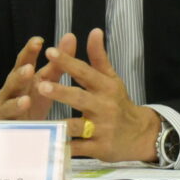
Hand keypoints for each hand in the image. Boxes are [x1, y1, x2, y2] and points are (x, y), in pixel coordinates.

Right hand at [0, 34, 75, 120]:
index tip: (38, 40)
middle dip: (20, 75)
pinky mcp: (7, 127)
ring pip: (8, 104)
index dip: (29, 51)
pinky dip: (16, 127)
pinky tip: (22, 128)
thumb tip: (70, 36)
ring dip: (17, 102)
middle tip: (29, 69)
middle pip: (13, 80)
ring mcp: (6, 108)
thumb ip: (57, 62)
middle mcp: (11, 90)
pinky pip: (10, 125)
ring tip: (26, 100)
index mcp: (22, 77)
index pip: (24, 61)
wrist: (10, 127)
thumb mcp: (45, 81)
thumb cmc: (30, 99)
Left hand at [37, 28, 160, 161]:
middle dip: (60, 92)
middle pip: (79, 98)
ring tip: (39, 121)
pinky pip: (78, 148)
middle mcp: (104, 107)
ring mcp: (101, 129)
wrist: (141, 135)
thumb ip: (99, 57)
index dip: (67, 62)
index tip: (49, 52)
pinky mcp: (99, 149)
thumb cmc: (119, 103)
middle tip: (41, 86)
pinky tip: (47, 146)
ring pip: (76, 126)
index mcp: (105, 87)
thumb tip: (94, 30)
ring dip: (59, 124)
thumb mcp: (112, 79)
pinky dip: (64, 148)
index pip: (85, 72)